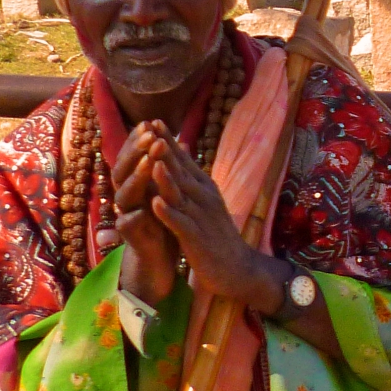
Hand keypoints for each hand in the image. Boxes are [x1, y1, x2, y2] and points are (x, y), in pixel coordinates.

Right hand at [112, 122, 179, 304]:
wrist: (162, 256)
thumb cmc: (164, 218)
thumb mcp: (168, 190)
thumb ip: (166, 168)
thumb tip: (174, 138)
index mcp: (136, 183)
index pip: (133, 156)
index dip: (139, 140)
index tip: (150, 122)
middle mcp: (127, 196)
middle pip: (123, 170)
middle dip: (136, 152)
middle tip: (150, 137)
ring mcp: (126, 215)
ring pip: (124, 194)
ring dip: (136, 177)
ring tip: (147, 162)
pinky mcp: (130, 237)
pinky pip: (128, 224)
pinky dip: (135, 216)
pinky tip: (141, 209)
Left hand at [144, 128, 285, 316]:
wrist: (238, 269)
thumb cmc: (217, 236)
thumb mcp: (207, 200)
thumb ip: (192, 175)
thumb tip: (183, 146)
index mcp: (205, 189)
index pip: (185, 161)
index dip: (170, 141)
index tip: (154, 121)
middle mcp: (204, 199)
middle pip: (182, 171)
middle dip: (166, 150)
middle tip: (152, 127)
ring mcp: (201, 218)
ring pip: (181, 194)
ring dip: (167, 176)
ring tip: (153, 158)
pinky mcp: (197, 240)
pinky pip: (180, 224)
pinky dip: (168, 213)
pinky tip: (155, 203)